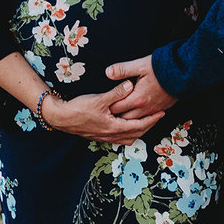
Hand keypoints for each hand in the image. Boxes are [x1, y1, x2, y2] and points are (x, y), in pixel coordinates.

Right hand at [40, 80, 164, 144]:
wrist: (61, 118)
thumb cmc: (79, 108)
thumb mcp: (98, 99)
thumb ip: (116, 93)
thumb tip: (131, 85)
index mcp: (113, 127)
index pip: (139, 126)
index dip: (152, 119)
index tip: (162, 112)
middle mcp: (111, 135)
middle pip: (136, 134)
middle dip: (149, 126)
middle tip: (158, 116)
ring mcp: (105, 137)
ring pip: (128, 138)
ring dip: (139, 131)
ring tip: (147, 122)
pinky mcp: (100, 135)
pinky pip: (120, 138)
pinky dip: (129, 133)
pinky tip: (128, 127)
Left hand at [106, 55, 176, 118]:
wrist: (183, 72)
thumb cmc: (163, 68)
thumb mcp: (139, 65)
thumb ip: (122, 69)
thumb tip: (108, 72)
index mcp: (137, 99)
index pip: (116, 108)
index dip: (107, 108)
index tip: (101, 106)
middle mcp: (145, 108)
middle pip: (125, 119)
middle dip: (115, 117)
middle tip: (106, 114)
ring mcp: (154, 110)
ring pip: (136, 122)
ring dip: (127, 120)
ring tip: (118, 117)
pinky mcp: (161, 109)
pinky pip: (146, 119)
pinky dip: (139, 119)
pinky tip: (135, 115)